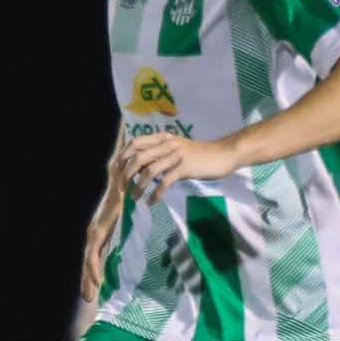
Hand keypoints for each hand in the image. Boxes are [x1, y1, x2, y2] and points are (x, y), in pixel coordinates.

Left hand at [78, 178, 125, 302]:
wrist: (122, 182)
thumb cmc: (126, 200)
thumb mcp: (127, 222)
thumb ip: (126, 233)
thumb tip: (134, 247)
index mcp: (101, 234)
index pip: (94, 259)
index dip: (92, 275)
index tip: (93, 291)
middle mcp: (95, 234)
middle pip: (88, 263)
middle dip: (87, 281)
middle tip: (88, 298)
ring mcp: (95, 232)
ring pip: (88, 260)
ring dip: (89, 278)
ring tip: (90, 294)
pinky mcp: (99, 229)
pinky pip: (94, 252)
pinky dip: (94, 267)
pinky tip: (98, 278)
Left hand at [113, 132, 241, 204]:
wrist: (223, 154)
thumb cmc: (199, 155)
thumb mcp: (177, 150)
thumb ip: (159, 154)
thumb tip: (140, 166)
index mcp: (163, 138)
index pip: (136, 143)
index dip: (123, 156)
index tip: (116, 171)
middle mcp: (167, 144)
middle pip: (138, 157)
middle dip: (127, 174)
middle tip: (123, 188)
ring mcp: (176, 155)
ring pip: (149, 170)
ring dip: (139, 186)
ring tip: (135, 197)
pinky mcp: (184, 167)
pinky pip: (164, 182)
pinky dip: (156, 194)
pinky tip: (152, 202)